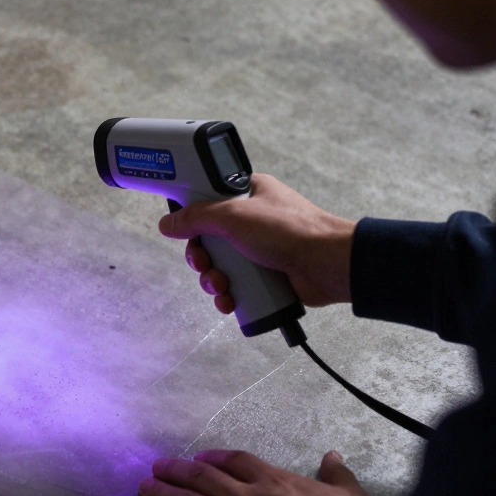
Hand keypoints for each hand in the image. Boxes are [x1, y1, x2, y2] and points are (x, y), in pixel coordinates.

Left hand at [137, 449, 380, 495]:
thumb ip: (338, 475)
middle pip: (202, 478)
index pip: (236, 462)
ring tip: (143, 486)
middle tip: (158, 465)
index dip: (215, 459)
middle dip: (177, 470)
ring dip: (162, 493)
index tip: (201, 459)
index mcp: (274, 482)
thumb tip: (333, 457)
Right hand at [159, 174, 356, 311]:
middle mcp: (252, 220)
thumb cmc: (289, 229)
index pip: (207, 202)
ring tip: (221, 286)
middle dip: (201, 258)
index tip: (184, 231)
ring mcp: (259, 249)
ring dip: (213, 280)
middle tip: (203, 264)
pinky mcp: (265, 275)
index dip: (193, 218)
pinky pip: (236, 285)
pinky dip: (228, 295)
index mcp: (247, 194)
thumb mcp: (234, 215)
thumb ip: (196, 217)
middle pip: (209, 239)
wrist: (328, 264)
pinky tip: (229, 301)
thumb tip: (167, 223)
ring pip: (220, 266)